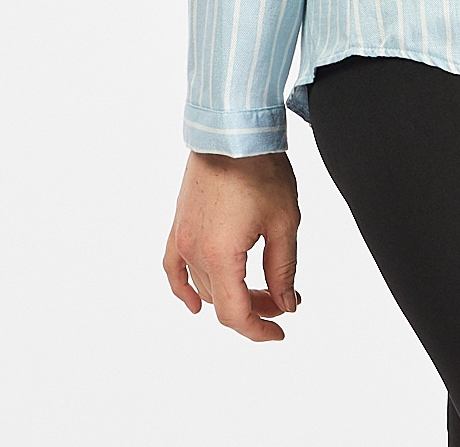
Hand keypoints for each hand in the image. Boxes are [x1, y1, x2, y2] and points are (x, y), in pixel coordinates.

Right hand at [164, 149, 301, 342]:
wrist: (233, 130)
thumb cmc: (259, 168)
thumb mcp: (283, 222)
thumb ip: (283, 268)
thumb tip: (285, 302)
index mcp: (220, 256)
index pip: (236, 313)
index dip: (259, 329)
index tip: (280, 330)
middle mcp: (194, 251)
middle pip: (222, 300)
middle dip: (255, 307)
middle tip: (283, 299)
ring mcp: (182, 238)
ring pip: (204, 285)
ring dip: (231, 294)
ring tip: (263, 287)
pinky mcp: (179, 224)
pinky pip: (174, 268)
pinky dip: (183, 288)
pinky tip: (194, 303)